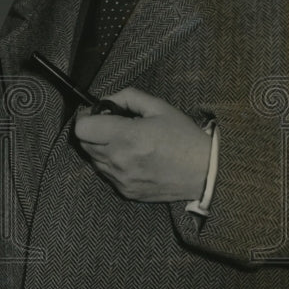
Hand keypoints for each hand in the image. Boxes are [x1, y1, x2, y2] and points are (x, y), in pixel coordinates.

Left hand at [74, 87, 210, 201]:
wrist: (206, 173)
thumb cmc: (184, 137)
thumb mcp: (159, 107)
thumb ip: (128, 96)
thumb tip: (107, 100)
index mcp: (126, 137)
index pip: (82, 129)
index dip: (86, 117)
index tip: (96, 113)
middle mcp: (119, 160)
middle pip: (84, 144)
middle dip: (92, 131)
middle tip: (109, 125)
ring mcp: (121, 179)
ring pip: (93, 160)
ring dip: (100, 148)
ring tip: (123, 141)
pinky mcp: (126, 192)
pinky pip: (107, 175)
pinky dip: (111, 164)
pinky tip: (131, 158)